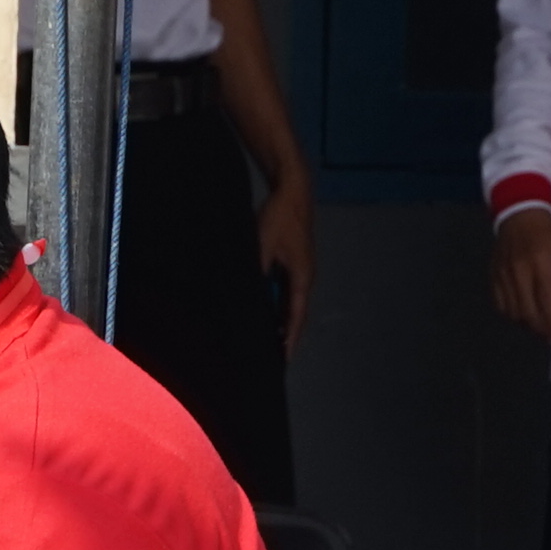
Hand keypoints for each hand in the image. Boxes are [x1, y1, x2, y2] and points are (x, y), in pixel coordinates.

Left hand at [256, 168, 315, 354]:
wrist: (292, 192)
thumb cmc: (279, 217)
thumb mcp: (261, 246)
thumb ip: (256, 272)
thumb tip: (246, 295)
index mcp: (301, 277)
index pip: (295, 316)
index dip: (290, 338)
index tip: (284, 357)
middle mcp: (304, 277)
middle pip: (294, 313)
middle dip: (286, 335)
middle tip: (274, 356)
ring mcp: (301, 270)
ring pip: (290, 302)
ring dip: (281, 320)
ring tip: (269, 339)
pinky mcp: (294, 262)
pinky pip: (286, 289)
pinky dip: (277, 303)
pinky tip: (265, 311)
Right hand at [489, 205, 550, 344]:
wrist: (518, 216)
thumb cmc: (547, 236)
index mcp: (540, 262)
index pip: (546, 299)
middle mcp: (518, 271)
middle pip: (526, 310)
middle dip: (540, 328)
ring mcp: (502, 276)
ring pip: (512, 312)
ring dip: (526, 324)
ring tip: (539, 326)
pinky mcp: (492, 278)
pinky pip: (500, 306)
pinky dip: (511, 315)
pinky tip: (523, 315)